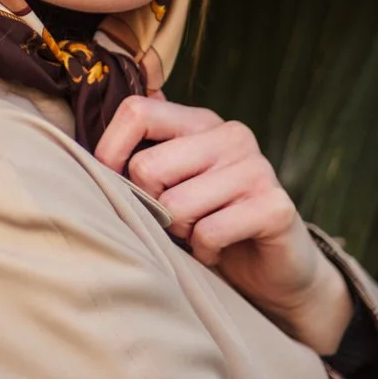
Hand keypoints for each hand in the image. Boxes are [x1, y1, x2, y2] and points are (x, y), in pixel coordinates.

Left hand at [94, 93, 353, 354]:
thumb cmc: (211, 220)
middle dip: (150, 206)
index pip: (137, 112)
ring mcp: (256, 168)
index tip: (112, 183)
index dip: (110, 151)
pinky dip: (205, 252)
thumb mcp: (177, 180)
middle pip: (147, 167)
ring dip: (179, 233)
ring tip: (197, 234)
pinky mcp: (274, 206)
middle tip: (173, 221)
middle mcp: (231, 135)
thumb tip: (102, 109)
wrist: (275, 269)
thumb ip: (148, 147)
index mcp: (201, 121)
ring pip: (176, 206)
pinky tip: (217, 251)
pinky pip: (209, 232)